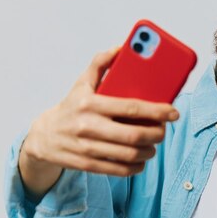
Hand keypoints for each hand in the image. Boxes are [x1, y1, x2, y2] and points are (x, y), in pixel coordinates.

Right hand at [20, 47, 179, 192]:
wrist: (43, 136)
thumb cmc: (71, 107)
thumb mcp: (82, 83)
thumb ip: (101, 63)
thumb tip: (121, 48)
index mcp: (91, 104)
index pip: (131, 108)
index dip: (157, 111)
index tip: (173, 112)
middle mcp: (89, 126)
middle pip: (134, 135)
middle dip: (156, 134)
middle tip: (163, 130)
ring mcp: (87, 148)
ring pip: (129, 154)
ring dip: (149, 151)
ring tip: (153, 144)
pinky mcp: (87, 164)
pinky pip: (119, 170)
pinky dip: (136, 166)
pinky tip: (141, 159)